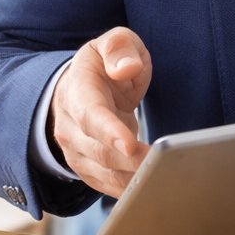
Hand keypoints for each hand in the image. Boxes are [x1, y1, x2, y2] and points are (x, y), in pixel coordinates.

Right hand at [49, 27, 151, 197]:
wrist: (80, 88)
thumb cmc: (103, 65)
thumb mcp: (112, 43)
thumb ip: (119, 48)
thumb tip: (125, 67)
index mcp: (77, 91)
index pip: (91, 116)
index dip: (109, 132)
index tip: (130, 146)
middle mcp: (70, 125)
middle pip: (100, 151)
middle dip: (132, 162)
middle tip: (164, 164)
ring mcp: (75, 150)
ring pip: (104, 173)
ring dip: (133, 180)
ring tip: (163, 178)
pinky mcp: (87, 168)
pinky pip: (107, 186)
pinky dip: (129, 190)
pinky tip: (151, 188)